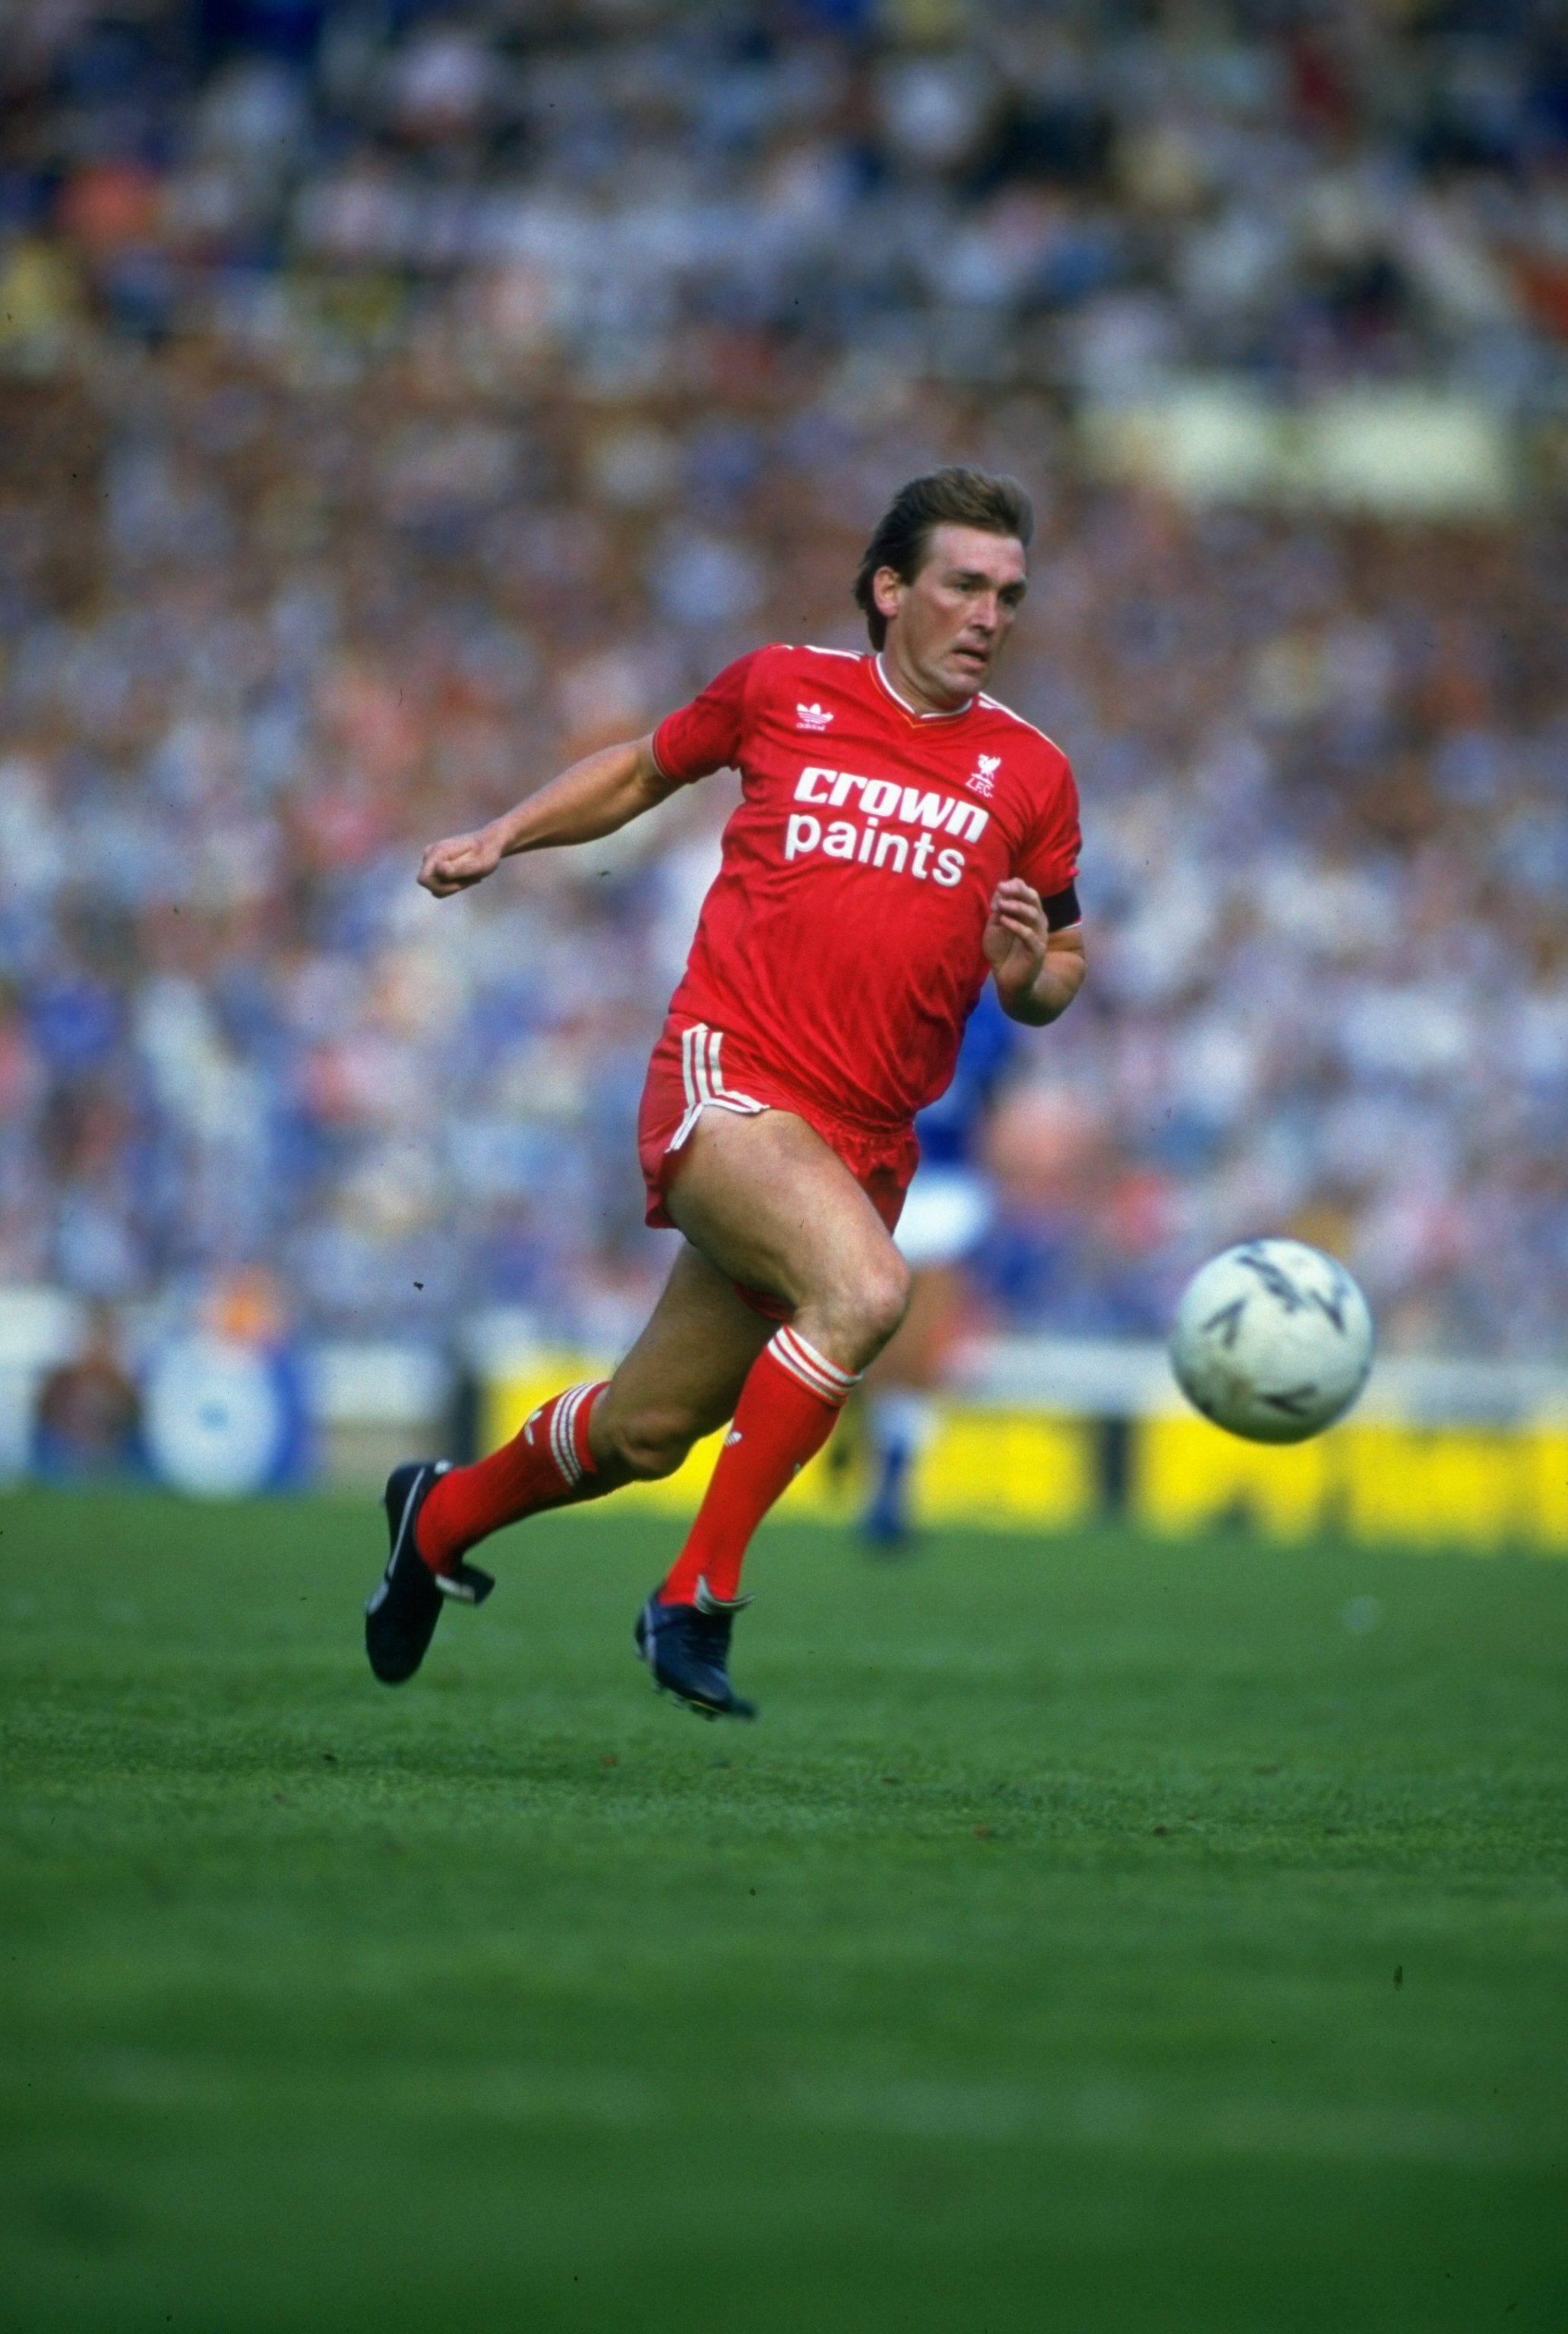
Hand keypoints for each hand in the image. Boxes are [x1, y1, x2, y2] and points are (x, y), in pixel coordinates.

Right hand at [418, 826, 503, 897]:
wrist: (490, 843)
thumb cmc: (486, 854)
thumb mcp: (476, 865)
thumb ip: (456, 868)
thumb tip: (438, 869)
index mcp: (437, 852)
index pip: (423, 879)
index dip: (441, 887)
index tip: (460, 883)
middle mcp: (430, 853)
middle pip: (429, 884)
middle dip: (450, 887)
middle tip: (470, 879)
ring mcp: (432, 858)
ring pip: (435, 885)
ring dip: (453, 886)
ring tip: (470, 876)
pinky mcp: (436, 863)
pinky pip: (440, 883)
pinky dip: (453, 884)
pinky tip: (467, 877)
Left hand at [983, 877, 1047, 1003]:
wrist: (1008, 980)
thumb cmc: (1002, 952)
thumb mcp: (995, 928)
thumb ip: (998, 910)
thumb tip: (999, 890)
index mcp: (1028, 914)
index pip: (1028, 893)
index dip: (1016, 886)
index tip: (1000, 885)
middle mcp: (1037, 922)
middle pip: (1034, 899)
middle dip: (1019, 890)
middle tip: (1002, 887)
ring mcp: (1039, 935)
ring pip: (1034, 915)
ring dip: (1016, 907)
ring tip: (1000, 904)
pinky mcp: (1037, 951)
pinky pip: (1030, 935)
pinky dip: (1017, 926)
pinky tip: (1004, 921)